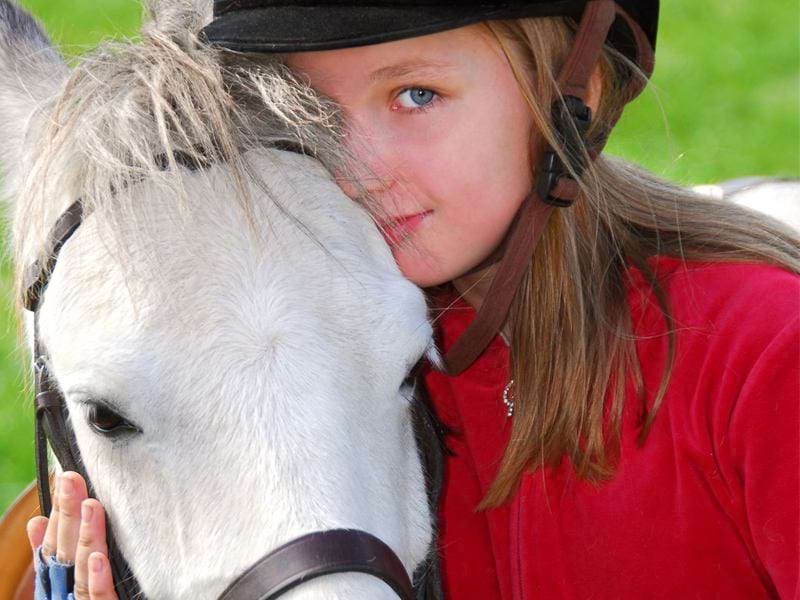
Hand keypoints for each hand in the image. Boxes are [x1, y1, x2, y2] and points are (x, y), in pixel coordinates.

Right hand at [26, 472, 118, 599]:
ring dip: (84, 537)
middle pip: (64, 554)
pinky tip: (99, 557)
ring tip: (90, 505)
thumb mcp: (73, 585)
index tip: (58, 482)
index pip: (53, 551)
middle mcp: (67, 598)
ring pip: (81, 573)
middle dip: (65, 515)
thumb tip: (37, 523)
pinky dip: (97, 579)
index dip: (54, 517)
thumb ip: (59, 559)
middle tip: (70, 477)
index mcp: (60, 590)